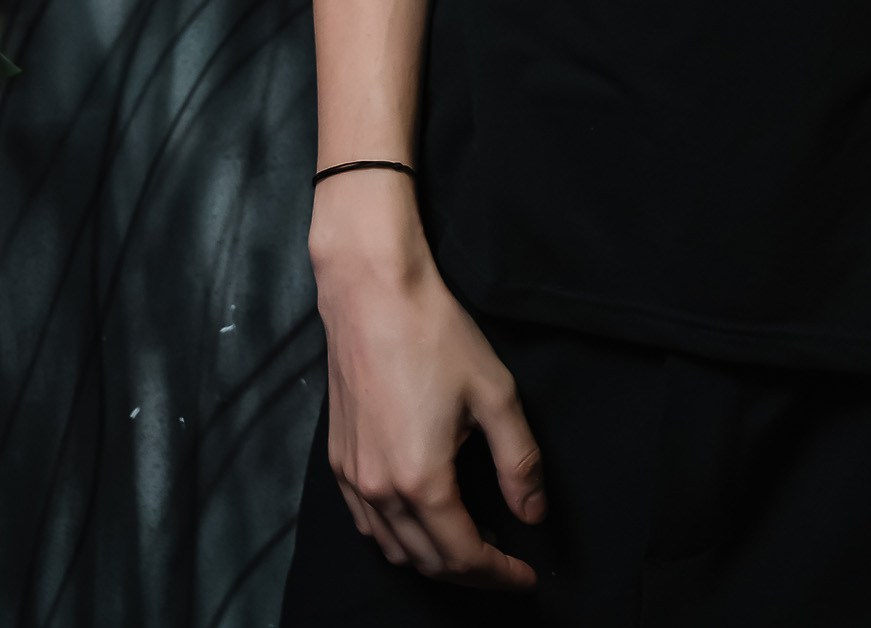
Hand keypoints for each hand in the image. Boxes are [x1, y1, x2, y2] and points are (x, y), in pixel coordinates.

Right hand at [312, 196, 543, 587]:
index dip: (499, 574)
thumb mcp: (495, 394)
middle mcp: (380, 491)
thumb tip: (532, 514)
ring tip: (468, 548)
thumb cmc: (434, 335)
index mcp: (422, 480)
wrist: (372, 293)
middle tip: (504, 566)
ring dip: (432, 560)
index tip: (526, 577)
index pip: (464, 556)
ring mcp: (352, 477)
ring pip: (393, 548)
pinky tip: (419, 522)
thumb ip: (518, 462)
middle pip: (427, 561)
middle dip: (470, 574)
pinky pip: (367, 524)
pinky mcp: (338, 459)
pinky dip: (397, 538)